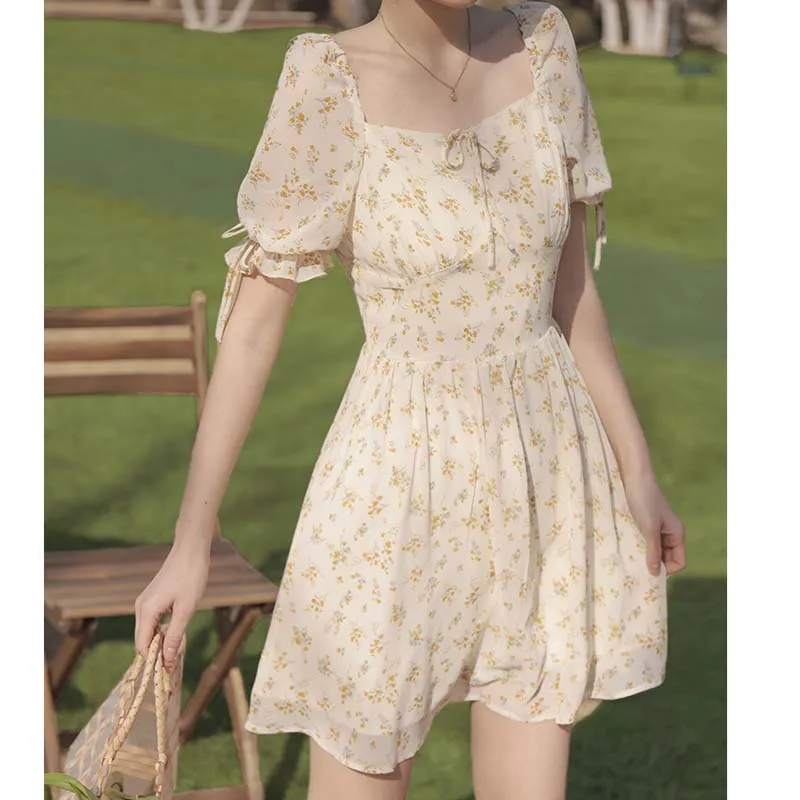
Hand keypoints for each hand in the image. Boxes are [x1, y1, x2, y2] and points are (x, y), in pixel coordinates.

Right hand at [134, 545, 208, 669]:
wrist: (191, 550)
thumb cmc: (191, 577)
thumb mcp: (186, 610)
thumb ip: (174, 636)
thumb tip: (166, 661)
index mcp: (146, 611)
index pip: (142, 646)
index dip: (153, 661)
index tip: (168, 673)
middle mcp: (141, 607)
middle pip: (143, 640)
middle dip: (156, 653)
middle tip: (175, 664)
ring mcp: (145, 601)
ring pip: (147, 630)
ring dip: (160, 642)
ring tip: (177, 650)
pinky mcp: (152, 597)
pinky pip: (152, 621)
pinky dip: (161, 630)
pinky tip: (175, 633)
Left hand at [623, 472, 686, 576]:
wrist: (634, 478)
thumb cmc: (644, 501)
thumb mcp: (649, 529)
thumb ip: (653, 551)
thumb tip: (655, 574)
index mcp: (677, 534)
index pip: (679, 562)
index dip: (667, 569)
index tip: (649, 569)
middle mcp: (670, 533)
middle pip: (666, 559)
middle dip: (655, 564)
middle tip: (637, 566)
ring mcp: (657, 529)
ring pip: (654, 551)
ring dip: (645, 555)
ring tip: (632, 556)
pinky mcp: (645, 525)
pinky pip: (645, 542)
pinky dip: (639, 546)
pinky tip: (628, 547)